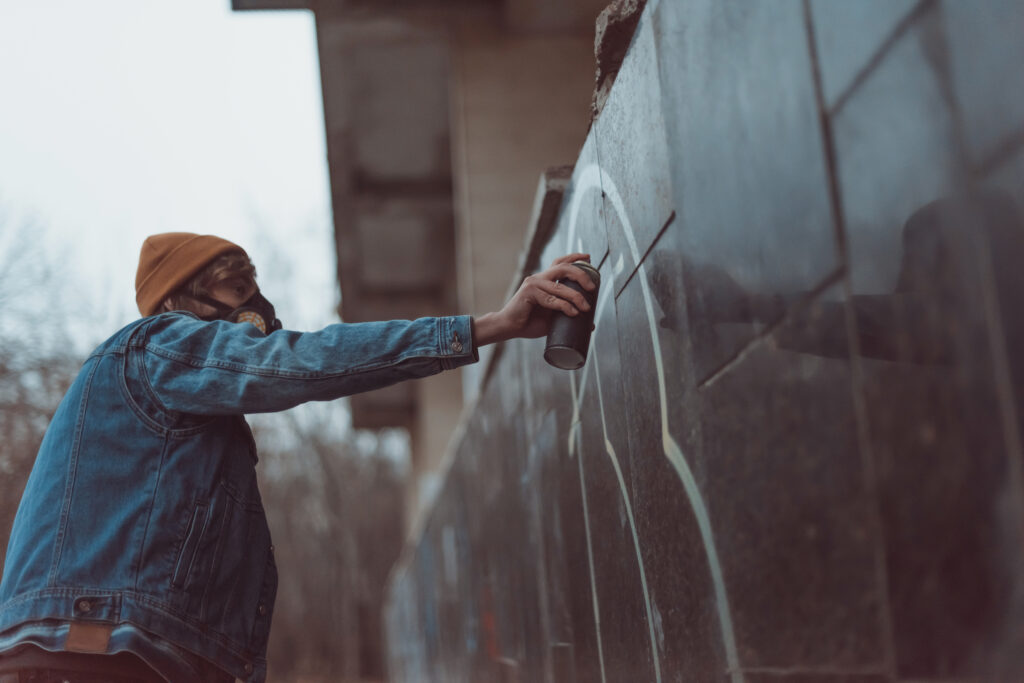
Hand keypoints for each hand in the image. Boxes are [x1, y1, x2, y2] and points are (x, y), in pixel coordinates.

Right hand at [473, 253, 595, 345]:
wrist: (510, 328)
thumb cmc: (530, 322)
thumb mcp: (554, 318)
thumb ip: (569, 316)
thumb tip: (591, 324)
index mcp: (544, 280)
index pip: (560, 263)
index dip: (574, 258)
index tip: (589, 258)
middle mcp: (539, 278)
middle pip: (563, 268)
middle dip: (581, 275)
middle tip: (592, 287)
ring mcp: (533, 284)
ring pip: (560, 286)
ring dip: (576, 296)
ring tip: (586, 307)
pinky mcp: (529, 292)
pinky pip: (551, 299)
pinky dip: (564, 306)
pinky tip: (573, 312)